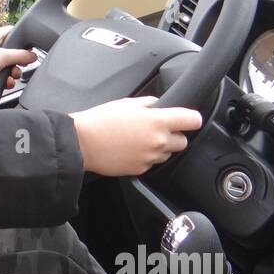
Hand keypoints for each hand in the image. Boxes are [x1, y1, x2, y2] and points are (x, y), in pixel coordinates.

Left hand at [0, 25, 35, 104]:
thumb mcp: (2, 56)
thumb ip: (20, 55)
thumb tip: (33, 55)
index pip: (10, 32)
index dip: (21, 36)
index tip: (30, 44)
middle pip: (13, 53)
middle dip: (19, 60)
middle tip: (22, 63)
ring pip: (11, 67)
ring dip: (14, 73)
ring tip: (12, 75)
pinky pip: (5, 78)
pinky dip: (7, 81)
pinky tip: (6, 83)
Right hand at [70, 95, 202, 175]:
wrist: (82, 143)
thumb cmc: (100, 121)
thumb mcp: (126, 103)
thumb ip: (149, 104)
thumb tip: (158, 106)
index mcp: (157, 121)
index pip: (192, 120)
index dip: (192, 118)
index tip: (189, 119)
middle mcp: (158, 141)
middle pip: (183, 141)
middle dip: (174, 135)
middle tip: (157, 129)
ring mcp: (150, 157)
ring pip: (167, 154)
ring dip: (160, 147)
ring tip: (140, 140)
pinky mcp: (140, 169)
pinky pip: (152, 163)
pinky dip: (146, 157)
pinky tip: (131, 149)